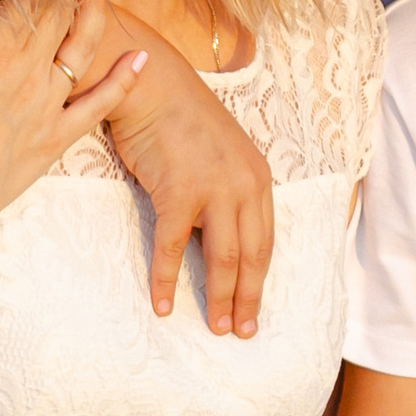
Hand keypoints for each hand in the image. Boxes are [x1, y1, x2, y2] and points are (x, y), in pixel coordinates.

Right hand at [58, 0, 276, 332]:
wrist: (149, 83)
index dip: (259, 281)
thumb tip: (212, 241)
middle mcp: (244, 185)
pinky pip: (172, 248)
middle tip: (241, 332)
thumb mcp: (218, 156)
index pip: (265, 241)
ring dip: (218, 298)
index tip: (253, 311)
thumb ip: (224, 195)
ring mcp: (214, 189)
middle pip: (252, 257)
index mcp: (258, 178)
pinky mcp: (179, 192)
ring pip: (222, 259)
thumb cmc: (177, 119)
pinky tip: (162, 305)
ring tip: (214, 328)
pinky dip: (166, 280)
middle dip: (247, 299)